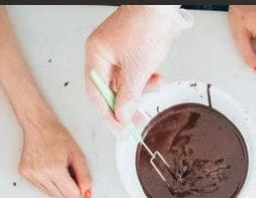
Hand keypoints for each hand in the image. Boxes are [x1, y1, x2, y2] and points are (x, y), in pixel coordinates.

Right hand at [19, 116, 92, 197]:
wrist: (38, 125)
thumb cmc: (57, 136)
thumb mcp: (77, 155)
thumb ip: (85, 177)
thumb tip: (86, 195)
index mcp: (54, 169)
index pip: (72, 194)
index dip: (78, 188)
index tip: (78, 179)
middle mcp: (40, 173)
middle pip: (62, 197)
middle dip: (69, 189)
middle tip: (69, 173)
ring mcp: (31, 174)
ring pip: (51, 195)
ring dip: (58, 187)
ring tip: (58, 169)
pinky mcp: (25, 173)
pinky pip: (41, 188)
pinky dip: (48, 183)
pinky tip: (48, 169)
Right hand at [84, 6, 191, 127]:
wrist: (160, 8)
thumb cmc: (146, 28)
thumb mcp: (138, 71)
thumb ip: (129, 97)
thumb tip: (122, 115)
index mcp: (96, 55)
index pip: (96, 93)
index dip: (107, 114)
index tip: (119, 128)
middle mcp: (101, 53)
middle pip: (109, 89)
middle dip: (125, 104)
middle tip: (136, 120)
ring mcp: (114, 52)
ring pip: (123, 82)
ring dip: (138, 90)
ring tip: (153, 88)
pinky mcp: (128, 50)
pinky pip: (132, 72)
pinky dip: (143, 79)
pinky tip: (155, 78)